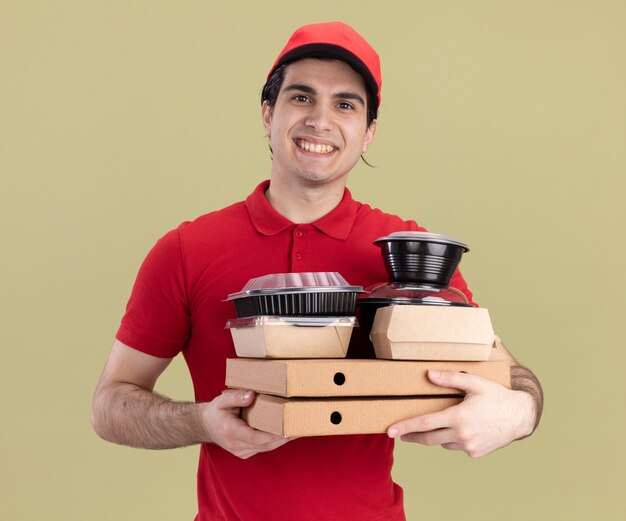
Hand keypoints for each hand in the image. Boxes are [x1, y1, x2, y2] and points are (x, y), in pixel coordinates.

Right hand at [202, 390, 293, 458]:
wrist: (206, 426)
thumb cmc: (216, 411)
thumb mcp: (222, 400)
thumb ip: (236, 397)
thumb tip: (251, 395)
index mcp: (231, 432)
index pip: (255, 437)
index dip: (272, 435)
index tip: (287, 431)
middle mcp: (236, 445)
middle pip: (265, 444)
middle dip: (284, 437)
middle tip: (301, 427)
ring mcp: (241, 451)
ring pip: (266, 447)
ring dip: (283, 440)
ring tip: (299, 429)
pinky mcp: (245, 452)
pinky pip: (264, 448)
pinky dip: (276, 441)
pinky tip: (287, 433)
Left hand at [387, 370, 535, 457]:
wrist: (521, 416)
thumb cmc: (498, 396)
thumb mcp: (475, 382)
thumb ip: (450, 378)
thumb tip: (429, 375)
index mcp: (458, 416)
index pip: (424, 423)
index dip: (405, 427)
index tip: (390, 431)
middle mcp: (462, 434)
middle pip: (428, 438)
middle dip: (412, 436)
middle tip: (400, 434)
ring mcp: (468, 446)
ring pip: (442, 443)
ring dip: (434, 436)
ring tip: (430, 426)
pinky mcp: (475, 453)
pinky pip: (455, 447)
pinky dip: (451, 439)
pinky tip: (457, 429)